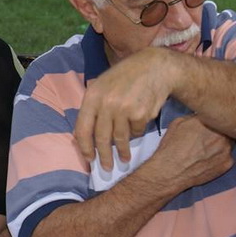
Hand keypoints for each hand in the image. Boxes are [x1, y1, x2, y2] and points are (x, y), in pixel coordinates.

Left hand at [74, 48, 173, 169]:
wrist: (154, 67)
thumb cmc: (125, 78)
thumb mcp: (102, 86)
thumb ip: (93, 108)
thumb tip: (84, 135)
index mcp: (92, 97)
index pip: (82, 128)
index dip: (84, 146)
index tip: (88, 159)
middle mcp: (106, 104)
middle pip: (102, 138)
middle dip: (104, 157)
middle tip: (106, 168)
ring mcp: (124, 110)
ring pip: (120, 138)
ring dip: (122, 151)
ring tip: (124, 159)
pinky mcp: (141, 114)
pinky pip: (137, 132)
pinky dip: (137, 132)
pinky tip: (138, 125)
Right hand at [149, 115, 233, 190]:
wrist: (171, 170)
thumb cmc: (171, 148)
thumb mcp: (177, 123)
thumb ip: (193, 118)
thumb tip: (199, 117)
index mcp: (208, 121)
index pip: (216, 118)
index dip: (211, 122)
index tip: (207, 125)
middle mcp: (221, 134)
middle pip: (224, 130)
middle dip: (216, 133)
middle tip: (205, 138)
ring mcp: (226, 149)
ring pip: (227, 143)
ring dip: (219, 145)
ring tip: (204, 150)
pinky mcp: (228, 163)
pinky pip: (227, 156)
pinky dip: (219, 157)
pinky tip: (206, 159)